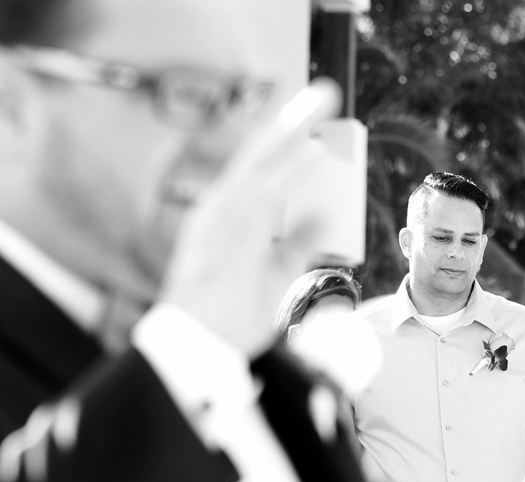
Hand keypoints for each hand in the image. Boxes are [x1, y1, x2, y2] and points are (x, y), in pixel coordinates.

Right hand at [159, 79, 342, 356]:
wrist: (198, 346)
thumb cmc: (228, 315)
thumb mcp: (276, 275)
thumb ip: (299, 245)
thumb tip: (326, 220)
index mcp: (229, 216)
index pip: (262, 167)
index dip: (287, 140)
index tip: (312, 119)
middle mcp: (223, 208)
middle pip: (262, 152)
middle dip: (293, 120)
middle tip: (323, 93)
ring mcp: (223, 217)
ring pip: (261, 161)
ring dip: (292, 131)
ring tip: (320, 105)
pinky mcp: (227, 230)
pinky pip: (263, 191)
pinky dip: (287, 170)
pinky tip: (312, 152)